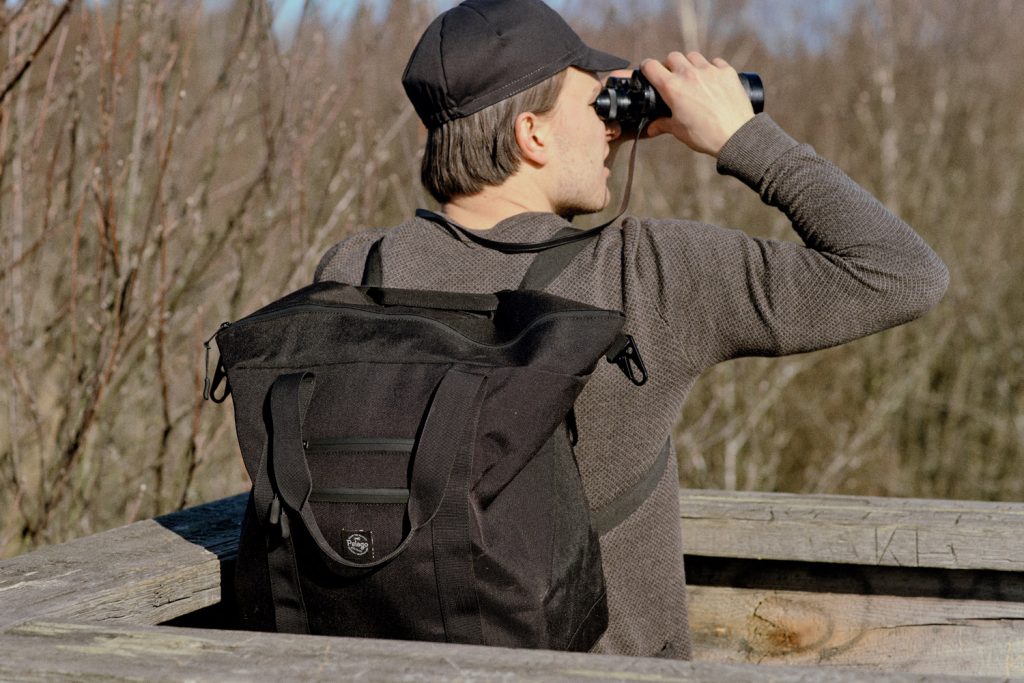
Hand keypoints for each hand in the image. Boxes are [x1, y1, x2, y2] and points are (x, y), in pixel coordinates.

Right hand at [640, 51, 754, 156]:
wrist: (736, 135)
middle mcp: (689, 74)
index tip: (650, 73)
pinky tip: (712, 80)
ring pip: (693, 56)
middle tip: (674, 79)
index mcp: (672, 87)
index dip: (647, 68)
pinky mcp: (727, 71)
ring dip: (690, 64)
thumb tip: (650, 128)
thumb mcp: (679, 130)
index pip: (651, 66)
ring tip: (694, 78)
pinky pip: (715, 61)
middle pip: (673, 57)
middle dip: (670, 66)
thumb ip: (662, 125)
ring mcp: (709, 70)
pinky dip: (711, 68)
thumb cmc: (704, 135)